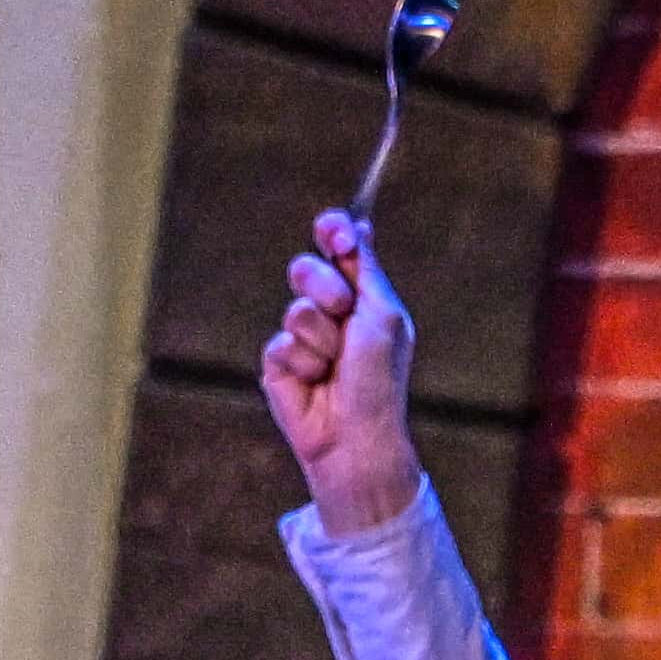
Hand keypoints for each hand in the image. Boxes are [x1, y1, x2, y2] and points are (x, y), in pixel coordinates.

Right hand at [260, 208, 428, 536]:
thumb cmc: (379, 380)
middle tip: (344, 315)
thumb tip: (358, 223)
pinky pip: (280, 343)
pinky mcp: (278, 364)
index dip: (331, 232)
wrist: (357, 436)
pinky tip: (315, 384)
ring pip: (295, 308)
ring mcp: (301, 337)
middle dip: (326, 289)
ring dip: (321, 337)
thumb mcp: (381, 314)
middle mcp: (329, 311)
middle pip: (306, 267)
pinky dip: (303, 363)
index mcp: (359, 294)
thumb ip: (365, 267)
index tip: (334, 236)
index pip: (336, 245)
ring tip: (335, 365)